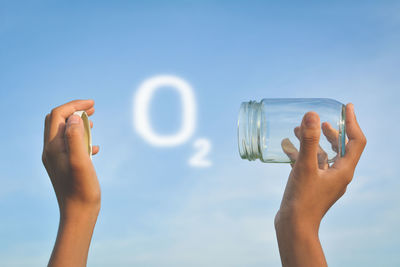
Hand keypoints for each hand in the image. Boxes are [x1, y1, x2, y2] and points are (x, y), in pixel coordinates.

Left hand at [42, 99, 100, 266]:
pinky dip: (82, 139)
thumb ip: (75, 137)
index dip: (75, 105)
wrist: (78, 213)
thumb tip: (74, 117)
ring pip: (63, 132)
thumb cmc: (82, 189)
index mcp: (53, 147)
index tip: (93, 105)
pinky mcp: (64, 166)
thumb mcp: (80, 161)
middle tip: (92, 109)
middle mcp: (51, 151)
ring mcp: (56, 159)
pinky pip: (70, 145)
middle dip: (74, 110)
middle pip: (57, 120)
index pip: (59, 115)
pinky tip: (95, 148)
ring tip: (93, 123)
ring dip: (77, 123)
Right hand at [275, 103, 365, 266]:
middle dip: (331, 131)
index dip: (353, 122)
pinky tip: (287, 147)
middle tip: (320, 119)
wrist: (294, 226)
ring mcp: (325, 181)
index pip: (356, 141)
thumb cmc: (302, 199)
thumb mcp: (305, 167)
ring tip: (298, 129)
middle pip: (341, 147)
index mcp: (343, 170)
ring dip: (313, 141)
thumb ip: (308, 140)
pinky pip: (311, 165)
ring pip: (323, 155)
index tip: (347, 107)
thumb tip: (312, 114)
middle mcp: (338, 175)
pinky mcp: (313, 186)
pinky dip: (302, 154)